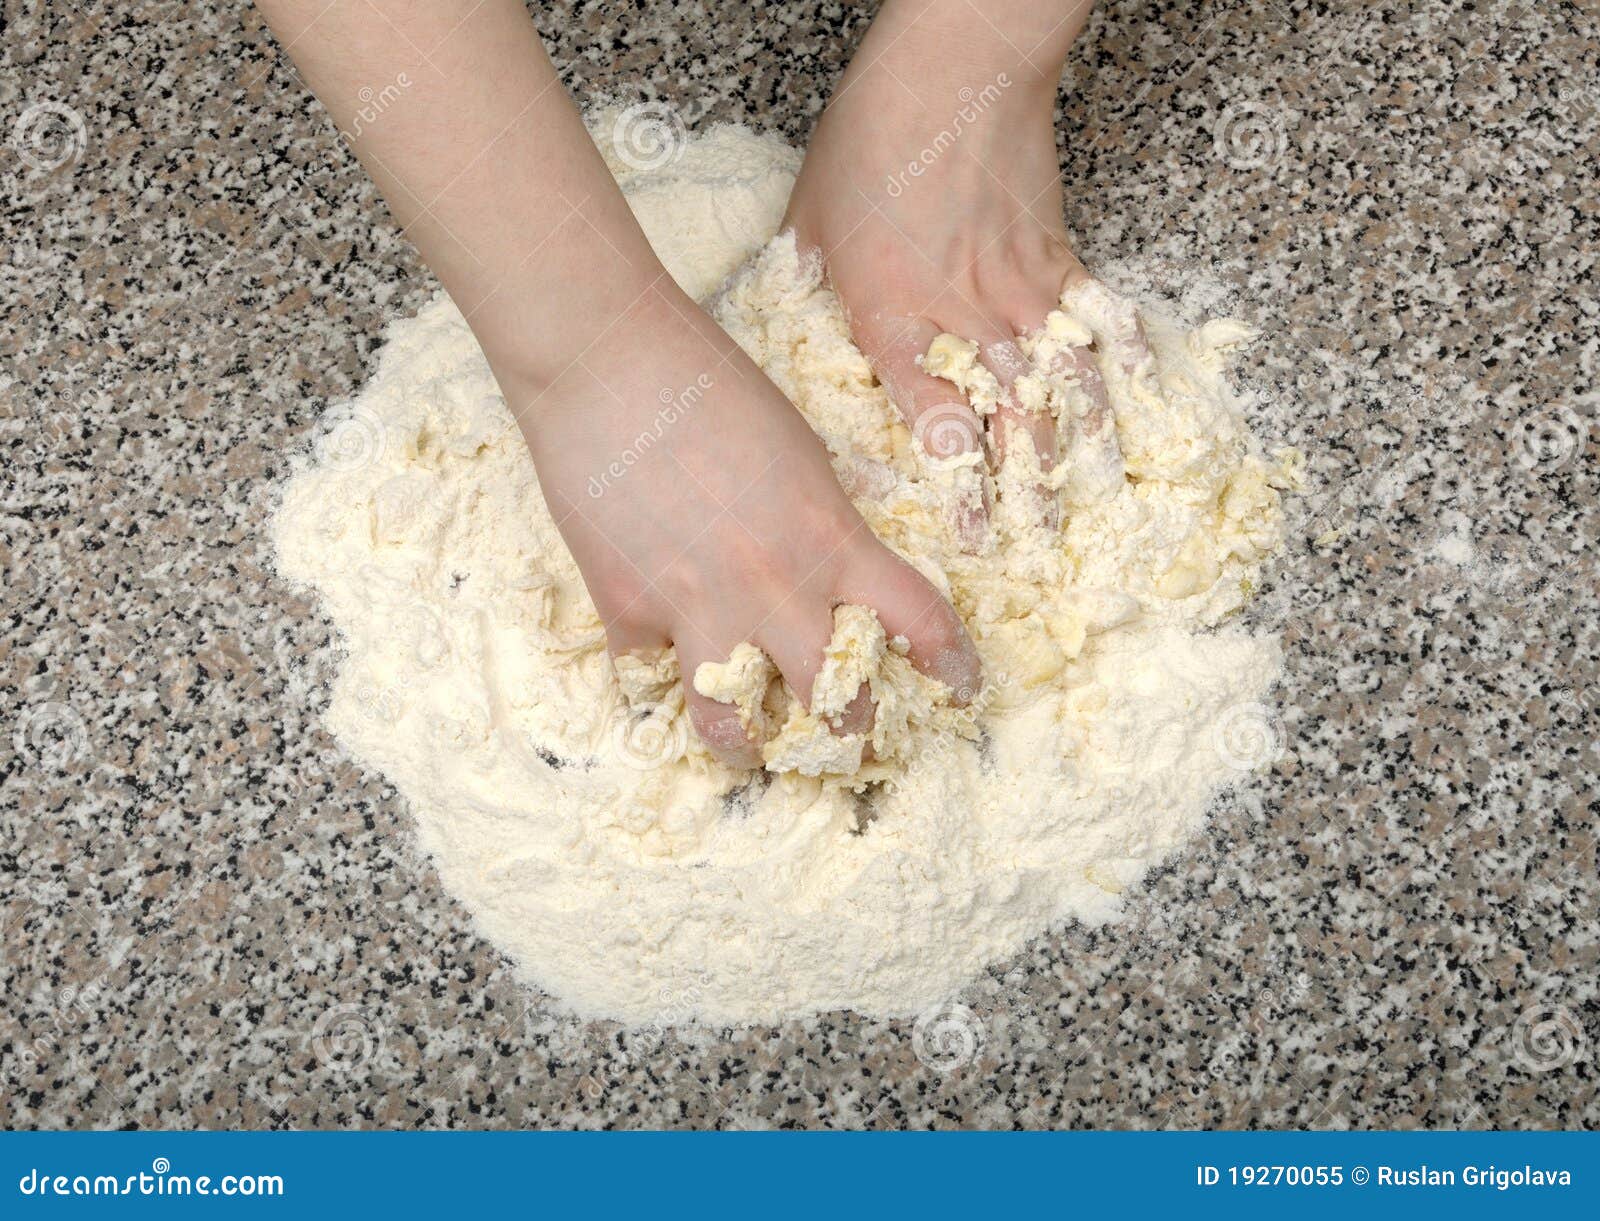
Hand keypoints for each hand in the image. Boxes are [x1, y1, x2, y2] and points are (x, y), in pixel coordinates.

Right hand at [497, 282, 981, 767]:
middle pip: (837, 705)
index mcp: (833, 540)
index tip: (960, 689)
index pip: (922, 624)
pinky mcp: (626, 611)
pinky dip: (654, 682)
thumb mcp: (802, 453)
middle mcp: (774, 590)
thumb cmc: (713, 383)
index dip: (951, 669)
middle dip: (855, 737)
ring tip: (756, 746)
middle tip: (854, 743)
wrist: (609, 361)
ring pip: (733, 728)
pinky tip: (661, 675)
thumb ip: (823, 524)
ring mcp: (697, 609)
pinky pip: (645, 679)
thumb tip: (829, 570)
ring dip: (752, 746)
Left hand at [784, 1, 1151, 540]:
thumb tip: (789, 333)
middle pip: (1006, 423)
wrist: (954, 67)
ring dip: (1082, 452)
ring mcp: (1022, 293)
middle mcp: (963, 319)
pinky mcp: (1061, 261)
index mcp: (892, 317)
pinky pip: (1098, 330)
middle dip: (1027, 494)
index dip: (957, 485)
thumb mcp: (810, 226)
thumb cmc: (871, 140)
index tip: (972, 535)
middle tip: (1043, 551)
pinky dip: (1121, 372)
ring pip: (1062, 390)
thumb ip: (808, 294)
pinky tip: (1136, 410)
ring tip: (1098, 505)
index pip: (930, 421)